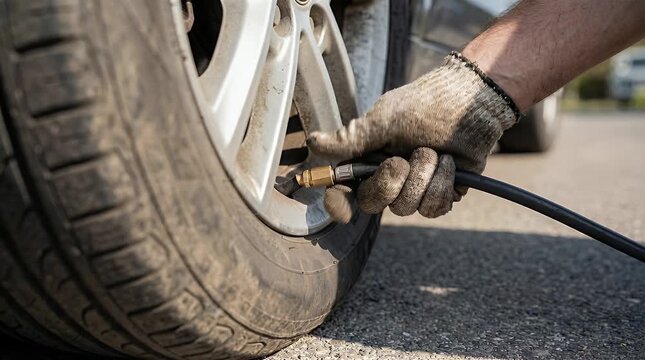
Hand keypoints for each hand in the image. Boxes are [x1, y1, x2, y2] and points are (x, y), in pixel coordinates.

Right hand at [309, 53, 518, 222]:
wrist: (473, 102)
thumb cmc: (426, 104)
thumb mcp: (383, 119)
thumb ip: (350, 138)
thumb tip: (313, 142)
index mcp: (369, 158)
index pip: (345, 191)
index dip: (340, 204)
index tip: (342, 209)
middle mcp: (389, 176)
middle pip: (375, 203)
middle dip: (390, 182)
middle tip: (403, 159)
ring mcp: (416, 187)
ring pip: (407, 207)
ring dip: (423, 176)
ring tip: (434, 152)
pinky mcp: (442, 193)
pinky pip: (434, 208)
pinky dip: (443, 183)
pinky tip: (449, 163)